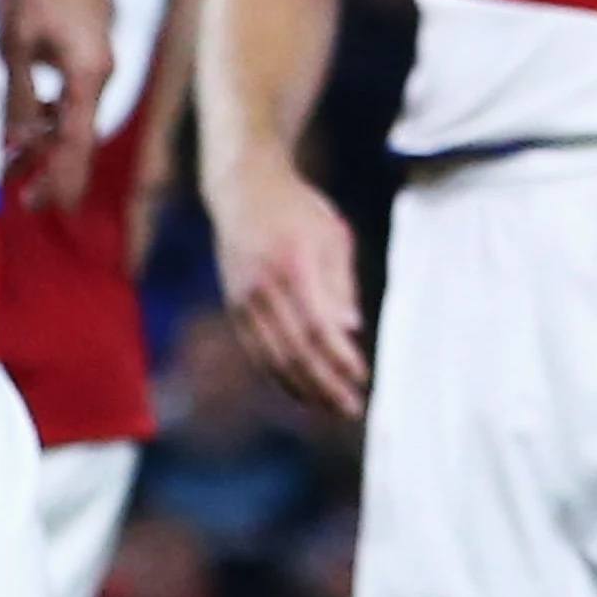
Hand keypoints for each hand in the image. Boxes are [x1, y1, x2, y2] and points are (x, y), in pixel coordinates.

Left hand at [0, 0, 112, 211]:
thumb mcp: (15, 45)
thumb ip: (19, 96)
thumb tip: (19, 141)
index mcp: (89, 75)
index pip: (78, 140)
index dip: (65, 176)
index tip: (54, 207)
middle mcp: (101, 74)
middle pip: (80, 134)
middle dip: (56, 169)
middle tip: (31, 201)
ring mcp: (98, 64)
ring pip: (73, 116)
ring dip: (46, 142)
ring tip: (14, 166)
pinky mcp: (89, 53)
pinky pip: (73, 98)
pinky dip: (51, 117)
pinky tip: (28, 126)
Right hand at [213, 155, 370, 417]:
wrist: (242, 189)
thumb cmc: (298, 210)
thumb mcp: (332, 236)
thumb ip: (340, 284)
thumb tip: (349, 329)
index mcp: (293, 265)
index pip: (317, 325)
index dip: (338, 357)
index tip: (362, 378)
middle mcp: (263, 286)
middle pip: (293, 349)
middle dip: (323, 383)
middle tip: (351, 408)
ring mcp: (243, 298)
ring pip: (271, 355)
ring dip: (302, 387)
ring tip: (330, 408)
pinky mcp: (234, 305)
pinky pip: (256, 349)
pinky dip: (278, 373)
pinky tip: (300, 389)